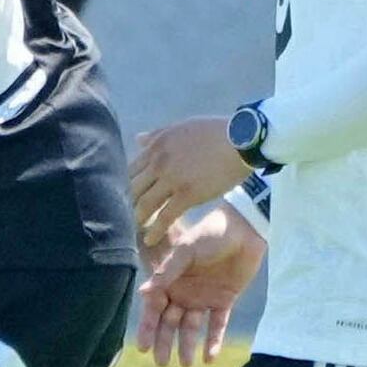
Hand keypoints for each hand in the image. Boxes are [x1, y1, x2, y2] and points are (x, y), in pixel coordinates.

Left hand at [126, 113, 240, 235]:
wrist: (241, 140)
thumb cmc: (215, 132)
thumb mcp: (181, 128)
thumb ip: (157, 135)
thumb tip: (138, 140)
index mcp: (156, 146)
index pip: (130, 169)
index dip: (125, 185)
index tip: (125, 197)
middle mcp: (159, 162)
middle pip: (132, 188)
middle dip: (126, 204)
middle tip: (124, 218)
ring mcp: (172, 179)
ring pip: (144, 204)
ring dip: (136, 219)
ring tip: (133, 230)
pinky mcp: (187, 194)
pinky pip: (165, 216)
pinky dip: (155, 230)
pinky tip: (149, 239)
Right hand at [136, 204, 264, 366]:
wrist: (245, 228)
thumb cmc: (211, 233)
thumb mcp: (186, 251)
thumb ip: (166, 273)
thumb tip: (142, 294)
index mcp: (169, 279)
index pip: (154, 308)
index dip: (148, 327)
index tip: (143, 347)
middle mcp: (183, 291)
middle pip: (170, 322)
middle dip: (164, 341)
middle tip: (162, 362)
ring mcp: (203, 297)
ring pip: (191, 327)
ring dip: (187, 345)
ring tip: (185, 363)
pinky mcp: (224, 300)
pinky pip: (217, 324)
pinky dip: (213, 341)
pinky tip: (209, 357)